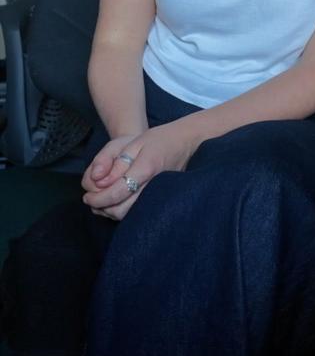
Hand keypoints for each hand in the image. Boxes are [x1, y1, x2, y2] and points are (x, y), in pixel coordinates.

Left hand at [82, 119, 199, 220]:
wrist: (187, 143)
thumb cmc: (159, 139)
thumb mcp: (134, 142)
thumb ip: (115, 161)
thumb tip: (98, 181)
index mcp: (146, 169)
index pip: (117, 192)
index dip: (98, 198)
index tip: (87, 196)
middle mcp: (153, 186)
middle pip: (121, 209)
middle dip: (101, 207)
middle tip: (90, 199)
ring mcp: (158, 196)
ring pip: (128, 215)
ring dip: (109, 212)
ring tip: (99, 201)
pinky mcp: (159, 200)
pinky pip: (137, 213)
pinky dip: (121, 211)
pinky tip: (114, 202)